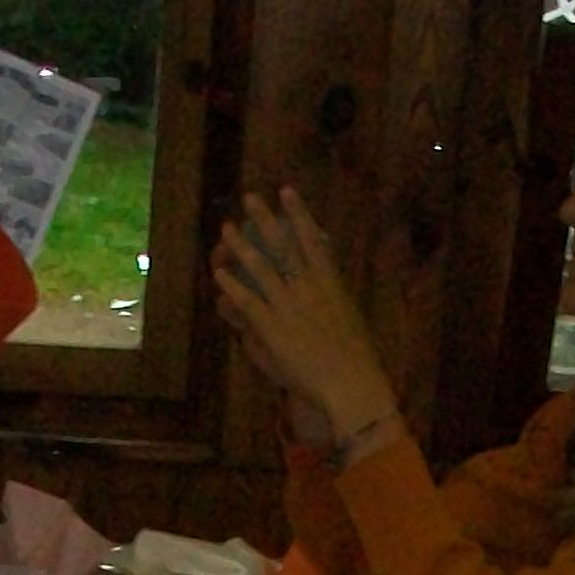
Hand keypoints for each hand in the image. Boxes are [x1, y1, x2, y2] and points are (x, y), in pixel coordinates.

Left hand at [210, 188, 399, 443]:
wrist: (350, 383)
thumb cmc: (355, 357)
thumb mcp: (349, 317)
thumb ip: (332, 294)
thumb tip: (321, 276)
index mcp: (330, 283)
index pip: (312, 238)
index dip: (298, 212)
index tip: (287, 190)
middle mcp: (308, 288)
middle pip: (282, 245)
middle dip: (264, 218)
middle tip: (250, 197)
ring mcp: (289, 308)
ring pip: (260, 268)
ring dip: (241, 246)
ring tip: (226, 228)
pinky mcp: (273, 329)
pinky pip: (247, 302)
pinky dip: (232, 286)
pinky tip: (219, 273)